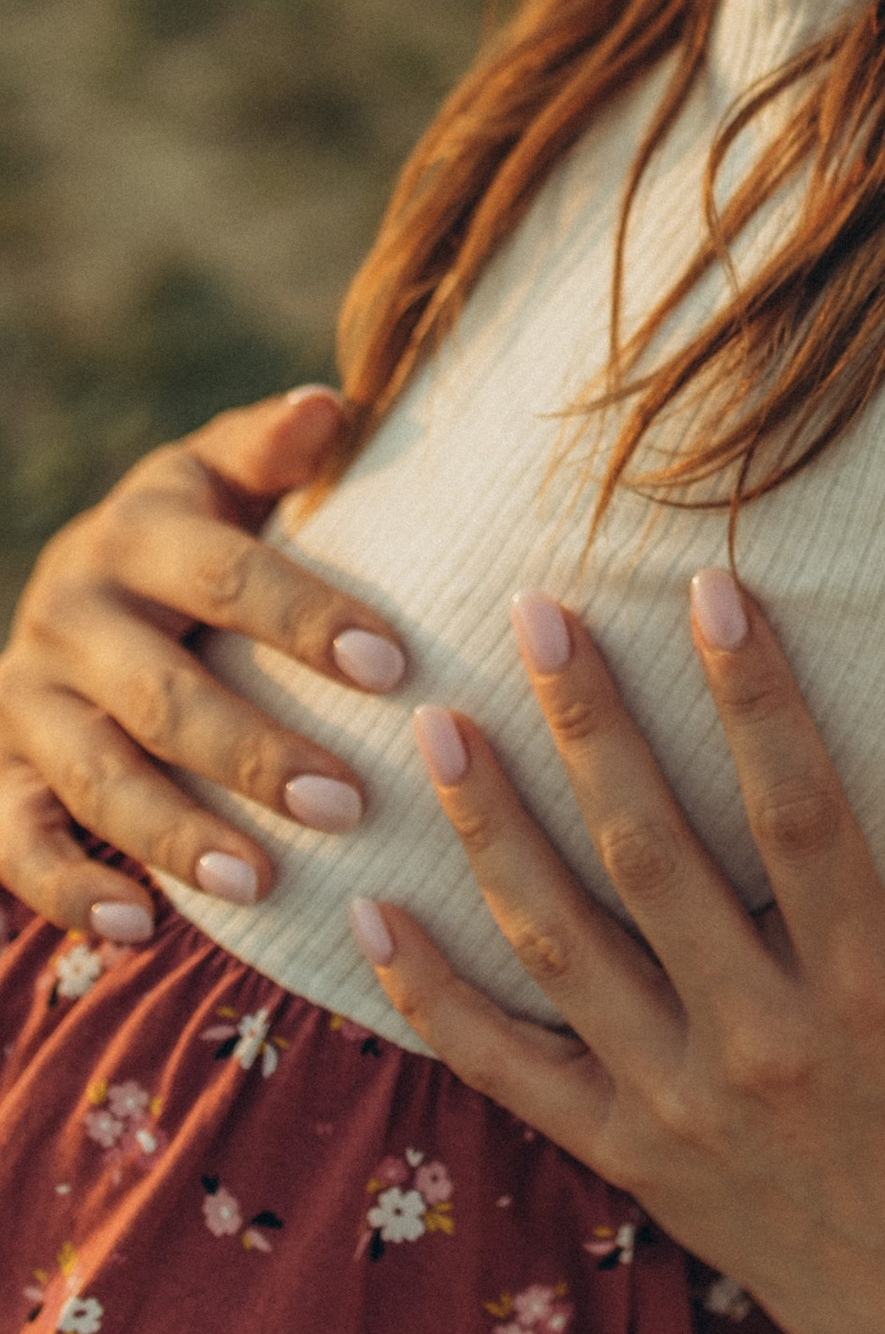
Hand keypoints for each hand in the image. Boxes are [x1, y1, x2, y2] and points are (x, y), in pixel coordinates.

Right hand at [0, 387, 407, 936]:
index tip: (396, 666)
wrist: (82, 587)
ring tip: (260, 884)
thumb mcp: (225, 475)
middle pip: (164, 693)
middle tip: (350, 802)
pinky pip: (16, 838)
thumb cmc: (199, 532)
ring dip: (176, 835)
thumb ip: (272, 448)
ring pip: (98, 774)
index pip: (227, 574)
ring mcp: (27, 696)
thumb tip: (326, 406)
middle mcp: (71, 610)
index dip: (307, 619)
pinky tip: (138, 928)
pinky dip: (68, 889)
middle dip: (255, 753)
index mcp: (139, 529)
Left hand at [356, 572, 884, 1333]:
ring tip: (441, 726)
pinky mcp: (609, 1142)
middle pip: (658, 861)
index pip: (802, 815)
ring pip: (562, 946)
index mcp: (867, 980)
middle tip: (536, 611)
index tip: (713, 586)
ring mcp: (674, 1095)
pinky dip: (427, 991)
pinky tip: (367, 905)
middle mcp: (765, 1036)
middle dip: (595, 729)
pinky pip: (499, 1061)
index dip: (758, 699)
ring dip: (494, 833)